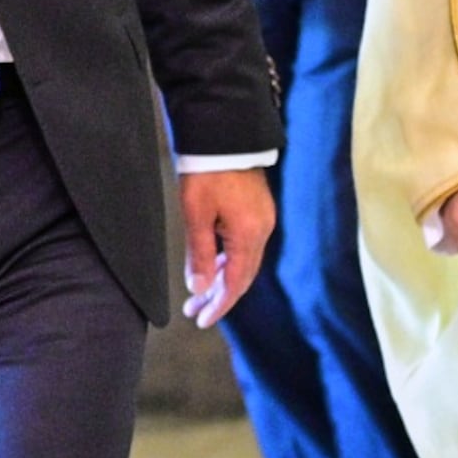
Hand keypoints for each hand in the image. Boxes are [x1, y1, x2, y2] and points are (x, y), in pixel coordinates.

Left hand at [181, 167, 274, 323]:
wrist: (225, 137)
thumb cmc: (207, 173)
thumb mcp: (196, 215)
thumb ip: (199, 255)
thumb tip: (200, 288)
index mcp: (249, 235)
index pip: (236, 282)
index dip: (220, 305)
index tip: (202, 320)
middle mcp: (262, 231)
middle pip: (243, 276)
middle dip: (219, 296)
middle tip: (194, 311)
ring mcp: (263, 221)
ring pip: (244, 262)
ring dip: (223, 279)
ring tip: (199, 293)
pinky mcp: (258, 212)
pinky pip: (246, 247)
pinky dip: (230, 262)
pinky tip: (214, 266)